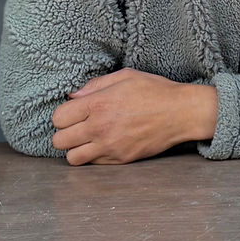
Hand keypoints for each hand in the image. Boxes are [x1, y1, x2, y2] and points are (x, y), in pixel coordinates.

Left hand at [50, 68, 217, 164]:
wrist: (181, 113)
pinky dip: (93, 157)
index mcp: (98, 104)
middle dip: (64, 134)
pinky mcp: (121, 159)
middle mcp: (100, 128)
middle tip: (76, 128)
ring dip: (75, 149)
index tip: (72, 114)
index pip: (58, 118)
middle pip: (59, 141)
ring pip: (73, 158)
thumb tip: (73, 95)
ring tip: (86, 141)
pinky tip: (103, 146)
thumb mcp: (125, 76)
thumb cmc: (155, 91)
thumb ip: (95, 85)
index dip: (62, 116)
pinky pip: (93, 164)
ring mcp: (110, 146)